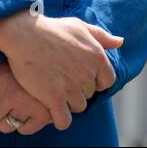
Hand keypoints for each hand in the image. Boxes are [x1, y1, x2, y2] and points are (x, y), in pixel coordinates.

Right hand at [0, 11, 123, 130]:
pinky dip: (60, 119)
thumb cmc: (52, 29)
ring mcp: (71, 87)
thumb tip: (120, 42)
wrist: (25, 35)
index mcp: (97, 56)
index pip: (108, 81)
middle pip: (90, 94)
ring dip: (68, 103)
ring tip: (55, 93)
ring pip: (78, 107)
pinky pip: (64, 120)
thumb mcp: (80, 27)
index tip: (82, 78)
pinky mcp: (54, 98)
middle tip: (63, 82)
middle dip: (79, 89)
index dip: (96, 82)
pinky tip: (52, 110)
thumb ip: (102, 37)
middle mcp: (87, 73)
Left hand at [0, 59, 51, 135]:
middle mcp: (12, 93)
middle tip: (1, 98)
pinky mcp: (44, 115)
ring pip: (3, 127)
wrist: (60, 57)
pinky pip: (24, 131)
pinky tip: (28, 108)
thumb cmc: (24, 62)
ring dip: (7, 118)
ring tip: (16, 102)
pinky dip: (25, 122)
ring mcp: (29, 106)